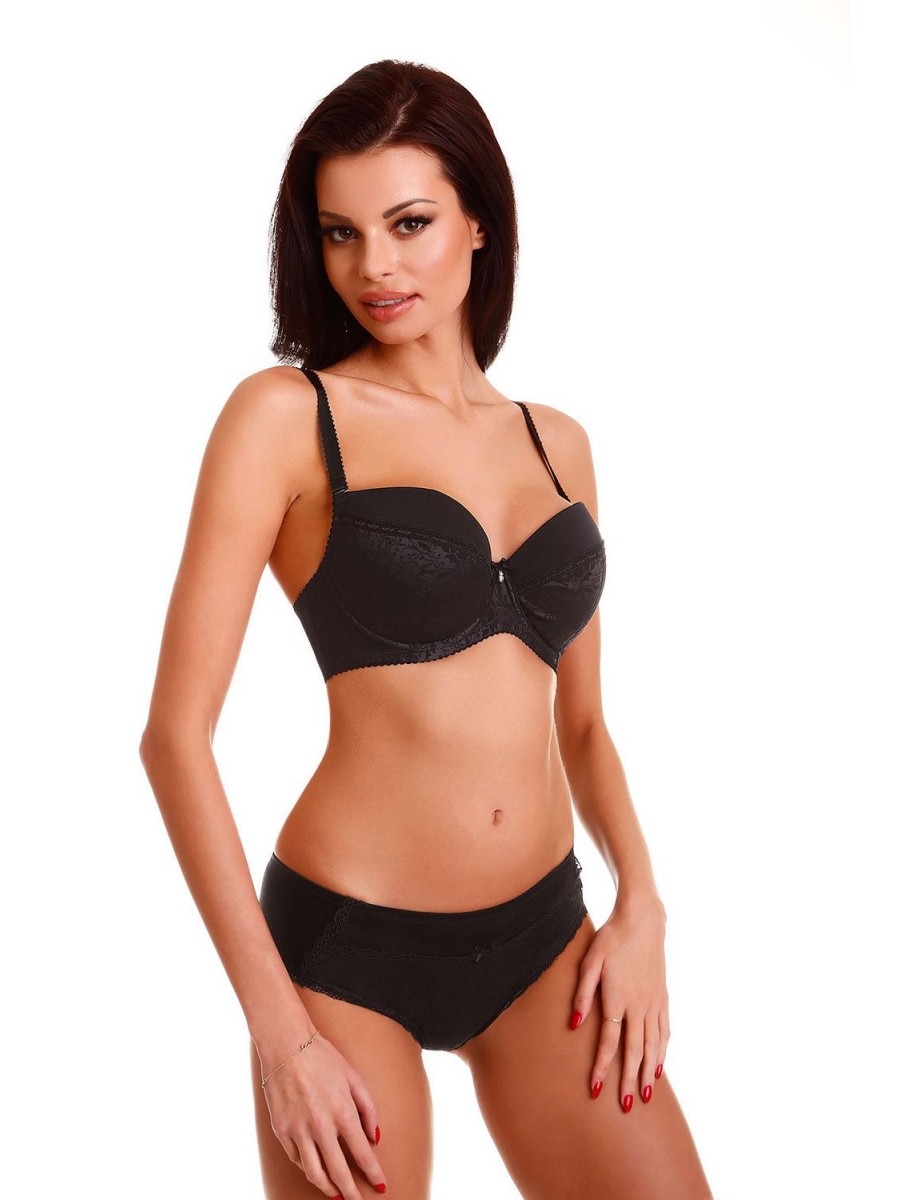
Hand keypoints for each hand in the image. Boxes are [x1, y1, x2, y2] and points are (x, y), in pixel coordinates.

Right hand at [260, 1031, 385, 1198]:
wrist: (286, 1044)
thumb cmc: (323, 1057)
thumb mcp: (354, 1077)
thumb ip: (368, 1109)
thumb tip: (375, 1137)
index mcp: (342, 1112)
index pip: (363, 1154)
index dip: (374, 1174)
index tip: (382, 1185)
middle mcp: (320, 1126)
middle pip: (339, 1173)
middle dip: (352, 1193)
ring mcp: (297, 1130)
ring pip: (314, 1173)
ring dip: (328, 1188)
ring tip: (337, 1194)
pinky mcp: (280, 1130)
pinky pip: (296, 1159)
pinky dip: (308, 1167)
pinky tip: (316, 1168)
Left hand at [569, 894, 668, 1110]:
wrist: (643, 920)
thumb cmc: (611, 939)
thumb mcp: (589, 961)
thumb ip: (582, 994)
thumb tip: (574, 1025)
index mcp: (618, 999)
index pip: (610, 1042)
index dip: (603, 1067)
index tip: (597, 1089)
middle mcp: (639, 1006)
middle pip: (634, 1051)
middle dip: (629, 1080)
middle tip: (625, 1106)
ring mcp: (654, 1003)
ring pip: (653, 1046)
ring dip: (648, 1072)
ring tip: (644, 1095)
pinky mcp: (663, 998)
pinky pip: (664, 1032)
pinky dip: (662, 1052)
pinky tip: (659, 1066)